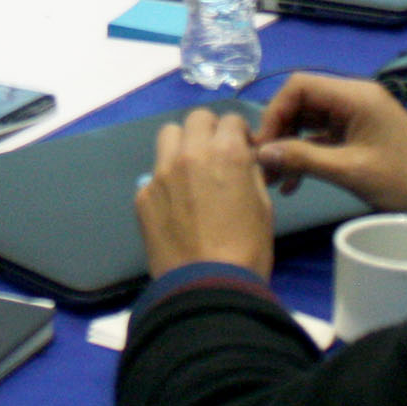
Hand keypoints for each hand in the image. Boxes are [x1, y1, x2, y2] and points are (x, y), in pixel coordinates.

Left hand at [135, 107, 281, 279]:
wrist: (208, 286)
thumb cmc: (247, 249)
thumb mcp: (263, 206)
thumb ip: (250, 172)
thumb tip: (244, 159)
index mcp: (226, 152)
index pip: (230, 120)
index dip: (238, 133)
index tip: (239, 148)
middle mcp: (190, 153)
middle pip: (196, 119)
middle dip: (209, 130)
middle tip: (215, 154)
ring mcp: (161, 172)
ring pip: (168, 136)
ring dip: (182, 145)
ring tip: (190, 172)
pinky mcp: (143, 194)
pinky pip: (154, 174)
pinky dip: (166, 182)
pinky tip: (175, 207)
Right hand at [250, 74, 406, 220]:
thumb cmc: (404, 182)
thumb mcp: (350, 171)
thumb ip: (303, 158)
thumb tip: (261, 153)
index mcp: (356, 96)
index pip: (300, 86)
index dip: (275, 111)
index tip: (263, 145)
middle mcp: (355, 97)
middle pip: (302, 102)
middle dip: (280, 132)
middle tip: (264, 165)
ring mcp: (358, 116)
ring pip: (310, 120)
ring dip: (291, 146)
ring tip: (274, 179)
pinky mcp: (361, 133)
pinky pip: (324, 136)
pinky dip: (308, 154)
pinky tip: (295, 183)